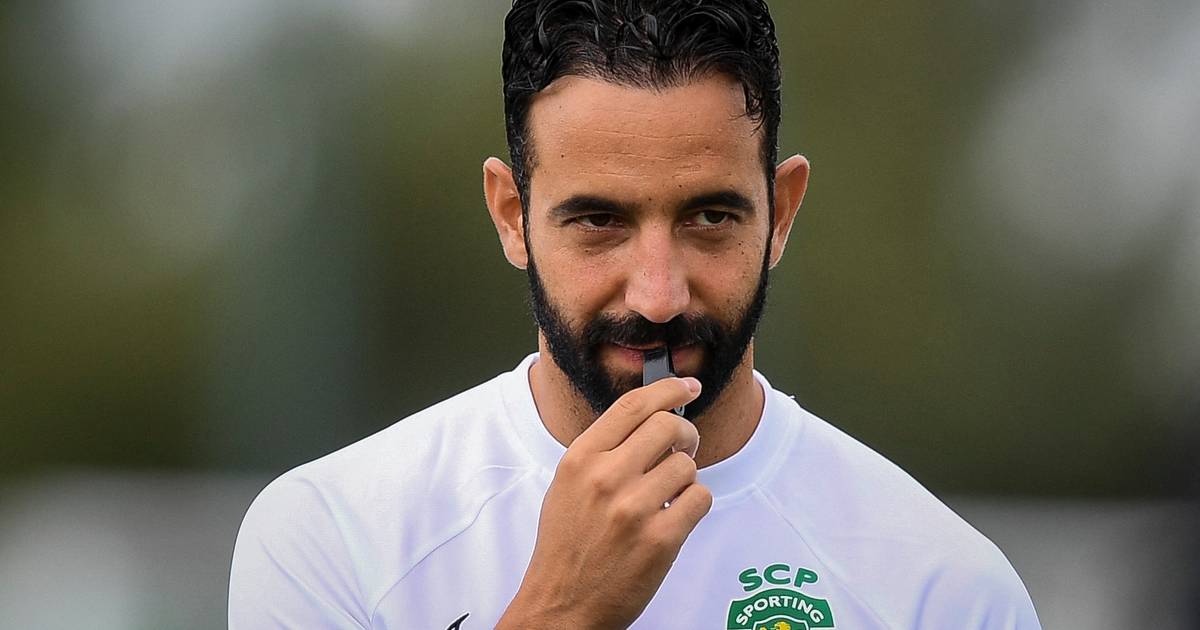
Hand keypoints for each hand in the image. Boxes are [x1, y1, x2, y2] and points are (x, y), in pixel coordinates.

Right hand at [497, 377, 710, 628]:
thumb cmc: (567, 546)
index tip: (688, 386)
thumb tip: (651, 418)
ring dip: (686, 479)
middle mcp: (606, 477)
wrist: (561, 606)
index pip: (633, 405)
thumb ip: (603, 451)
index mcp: (580, 459)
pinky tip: (675, 518)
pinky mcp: (660, 538)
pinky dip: (695, 505)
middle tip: (684, 448)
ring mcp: (634, 508)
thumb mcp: (567, 486)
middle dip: (685, 434)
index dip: (668, 389)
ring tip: (667, 498)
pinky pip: (701, 498)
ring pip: (688, 465)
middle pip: (668, 426)